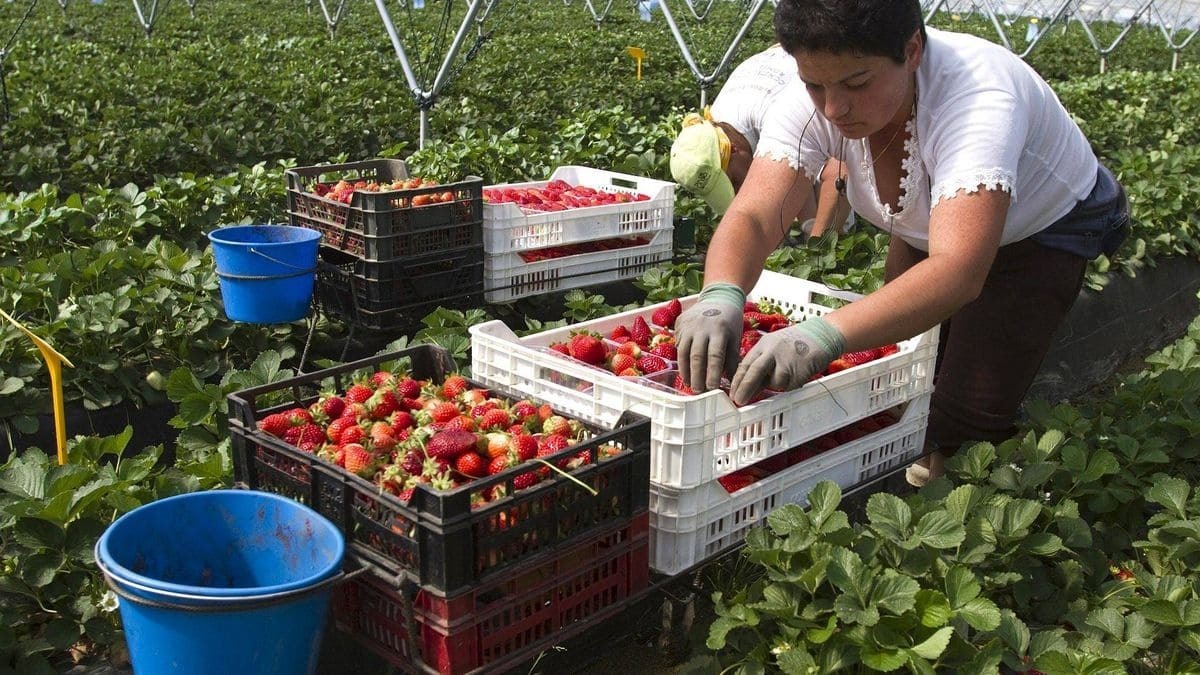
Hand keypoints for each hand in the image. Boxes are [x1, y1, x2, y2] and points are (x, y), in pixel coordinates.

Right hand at [675, 284, 745, 391]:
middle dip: (697, 376)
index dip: (712, 373)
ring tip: (690, 385)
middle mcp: (702, 327)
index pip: (715, 356)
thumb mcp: (735, 338)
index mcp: (719, 330)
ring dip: (685, 371)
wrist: (718, 297)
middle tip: (699, 391)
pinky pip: (678, 345)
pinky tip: (685, 372)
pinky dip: (681, 360)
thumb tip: (731, 382)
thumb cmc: (730, 321)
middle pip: (696, 356)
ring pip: (683, 352)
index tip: (712, 388)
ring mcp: (688, 325)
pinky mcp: (679, 325)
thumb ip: (733, 359)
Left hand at [729, 316, 844, 405]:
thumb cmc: (796, 342)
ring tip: (787, 374)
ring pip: (774, 383)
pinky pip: (790, 386)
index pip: (745, 364)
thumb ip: (761, 362)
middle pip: (754, 372)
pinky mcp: (800, 370)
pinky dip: (790, 386)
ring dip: (776, 385)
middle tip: (739, 400)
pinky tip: (797, 375)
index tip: (733, 393)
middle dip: (745, 388)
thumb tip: (748, 385)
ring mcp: (787, 360)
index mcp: (764, 344)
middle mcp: (773, 351)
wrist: (822, 335)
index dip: (737, 380)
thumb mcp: (774, 345)